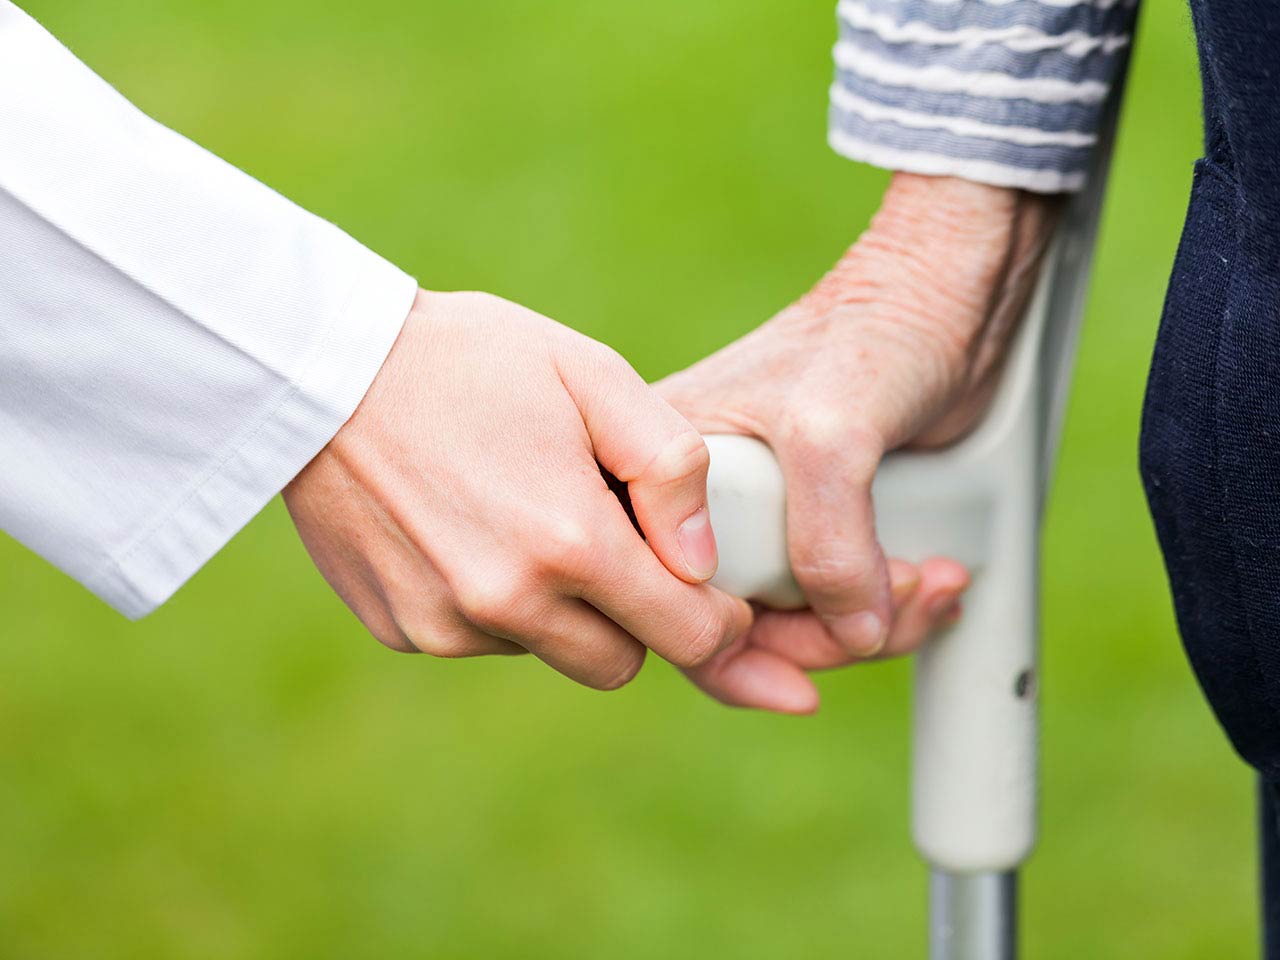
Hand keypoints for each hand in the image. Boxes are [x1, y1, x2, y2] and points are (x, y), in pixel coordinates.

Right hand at [284, 290, 750, 689]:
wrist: (323, 369)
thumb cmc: (472, 359)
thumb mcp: (593, 375)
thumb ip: (670, 468)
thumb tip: (702, 562)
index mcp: (570, 543)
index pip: (688, 638)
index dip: (719, 620)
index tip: (715, 590)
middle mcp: (507, 603)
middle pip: (620, 665)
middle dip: (639, 621)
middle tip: (620, 548)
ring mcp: (445, 624)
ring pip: (548, 652)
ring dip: (562, 612)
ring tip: (529, 517)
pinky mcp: (400, 628)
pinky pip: (481, 639)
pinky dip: (496, 604)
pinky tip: (470, 529)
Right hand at [658, 173, 1060, 711]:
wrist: (946, 296)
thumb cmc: (870, 333)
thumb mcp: (830, 435)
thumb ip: (825, 541)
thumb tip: (849, 633)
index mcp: (666, 472)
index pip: (672, 594)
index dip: (731, 642)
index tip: (814, 647)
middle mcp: (703, 502)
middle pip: (734, 623)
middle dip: (822, 636)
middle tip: (890, 610)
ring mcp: (763, 516)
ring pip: (792, 621)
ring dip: (870, 623)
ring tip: (931, 585)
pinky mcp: (818, 524)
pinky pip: (835, 600)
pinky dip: (887, 606)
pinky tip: (931, 583)